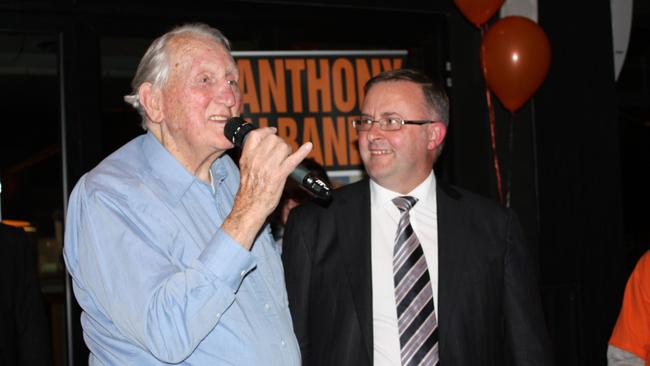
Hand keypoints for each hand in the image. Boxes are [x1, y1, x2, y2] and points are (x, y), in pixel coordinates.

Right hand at [222, 127, 311, 248]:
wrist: (250, 207)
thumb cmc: (249, 191)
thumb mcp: (245, 168)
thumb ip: (252, 156)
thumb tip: (262, 146)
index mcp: (247, 157)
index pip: (256, 135)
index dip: (266, 131)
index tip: (272, 131)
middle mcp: (257, 160)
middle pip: (273, 139)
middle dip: (279, 143)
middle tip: (280, 152)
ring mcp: (269, 167)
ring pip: (283, 147)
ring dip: (288, 150)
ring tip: (286, 158)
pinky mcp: (279, 175)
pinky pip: (293, 160)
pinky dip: (302, 152)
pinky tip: (308, 146)